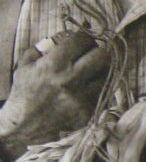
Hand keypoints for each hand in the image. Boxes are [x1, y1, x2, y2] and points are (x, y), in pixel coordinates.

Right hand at [0, 31, 110, 160]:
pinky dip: (97, 87)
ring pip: (108, 74)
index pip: (83, 40)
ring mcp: (82, 98)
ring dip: (101, 70)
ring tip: (90, 71)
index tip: (80, 42)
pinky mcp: (88, 112)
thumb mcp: (26, 64)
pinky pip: (102, 92)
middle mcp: (71, 80)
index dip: (83, 38)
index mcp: (54, 65)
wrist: (21, 126)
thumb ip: (46, 45)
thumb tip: (67, 35)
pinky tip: (87, 87)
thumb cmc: (23, 92)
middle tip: (90, 54)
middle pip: (103, 55)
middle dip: (97, 51)